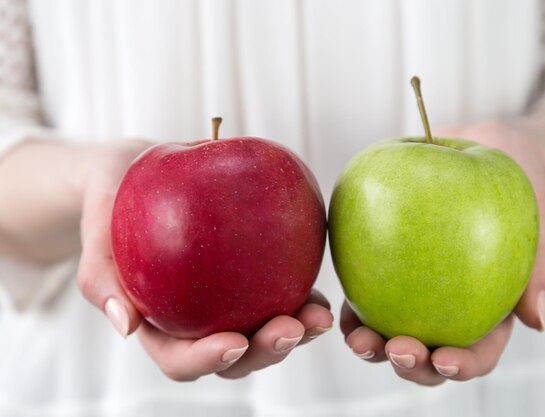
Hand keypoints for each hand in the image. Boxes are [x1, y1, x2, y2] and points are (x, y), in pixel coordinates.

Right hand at [76, 140, 333, 381]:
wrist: (136, 170)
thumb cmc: (112, 197)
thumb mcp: (96, 222)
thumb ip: (100, 274)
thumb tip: (125, 326)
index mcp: (157, 323)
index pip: (180, 358)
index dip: (207, 360)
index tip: (235, 341)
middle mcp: (196, 320)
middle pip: (234, 355)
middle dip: (266, 351)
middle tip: (292, 327)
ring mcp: (227, 301)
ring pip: (264, 331)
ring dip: (297, 331)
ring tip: (320, 314)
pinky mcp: (252, 277)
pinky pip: (279, 291)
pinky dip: (302, 295)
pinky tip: (321, 287)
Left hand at [341, 120, 544, 384]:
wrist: (477, 145)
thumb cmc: (515, 177)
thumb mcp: (535, 210)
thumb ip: (540, 264)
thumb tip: (537, 322)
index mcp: (490, 308)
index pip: (480, 350)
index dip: (463, 364)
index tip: (445, 359)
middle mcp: (449, 308)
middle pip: (431, 354)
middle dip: (412, 364)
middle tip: (396, 350)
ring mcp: (413, 293)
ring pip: (391, 334)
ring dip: (373, 346)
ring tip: (358, 338)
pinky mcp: (383, 270)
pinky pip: (366, 296)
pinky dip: (353, 310)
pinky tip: (338, 310)